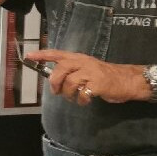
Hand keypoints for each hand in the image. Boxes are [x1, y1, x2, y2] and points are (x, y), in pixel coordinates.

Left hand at [26, 49, 143, 105]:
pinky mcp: (98, 84)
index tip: (29, 56)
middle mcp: (84, 63)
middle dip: (55, 82)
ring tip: (73, 98)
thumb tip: (54, 79)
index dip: (43, 55)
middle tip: (56, 92)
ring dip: (68, 94)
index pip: (58, 54)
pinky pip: (83, 93)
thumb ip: (72, 71)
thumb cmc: (105, 76)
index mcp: (79, 58)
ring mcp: (92, 72)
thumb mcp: (87, 68)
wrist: (127, 80)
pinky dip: (81, 100)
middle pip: (62, 68)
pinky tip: (84, 101)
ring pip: (70, 82)